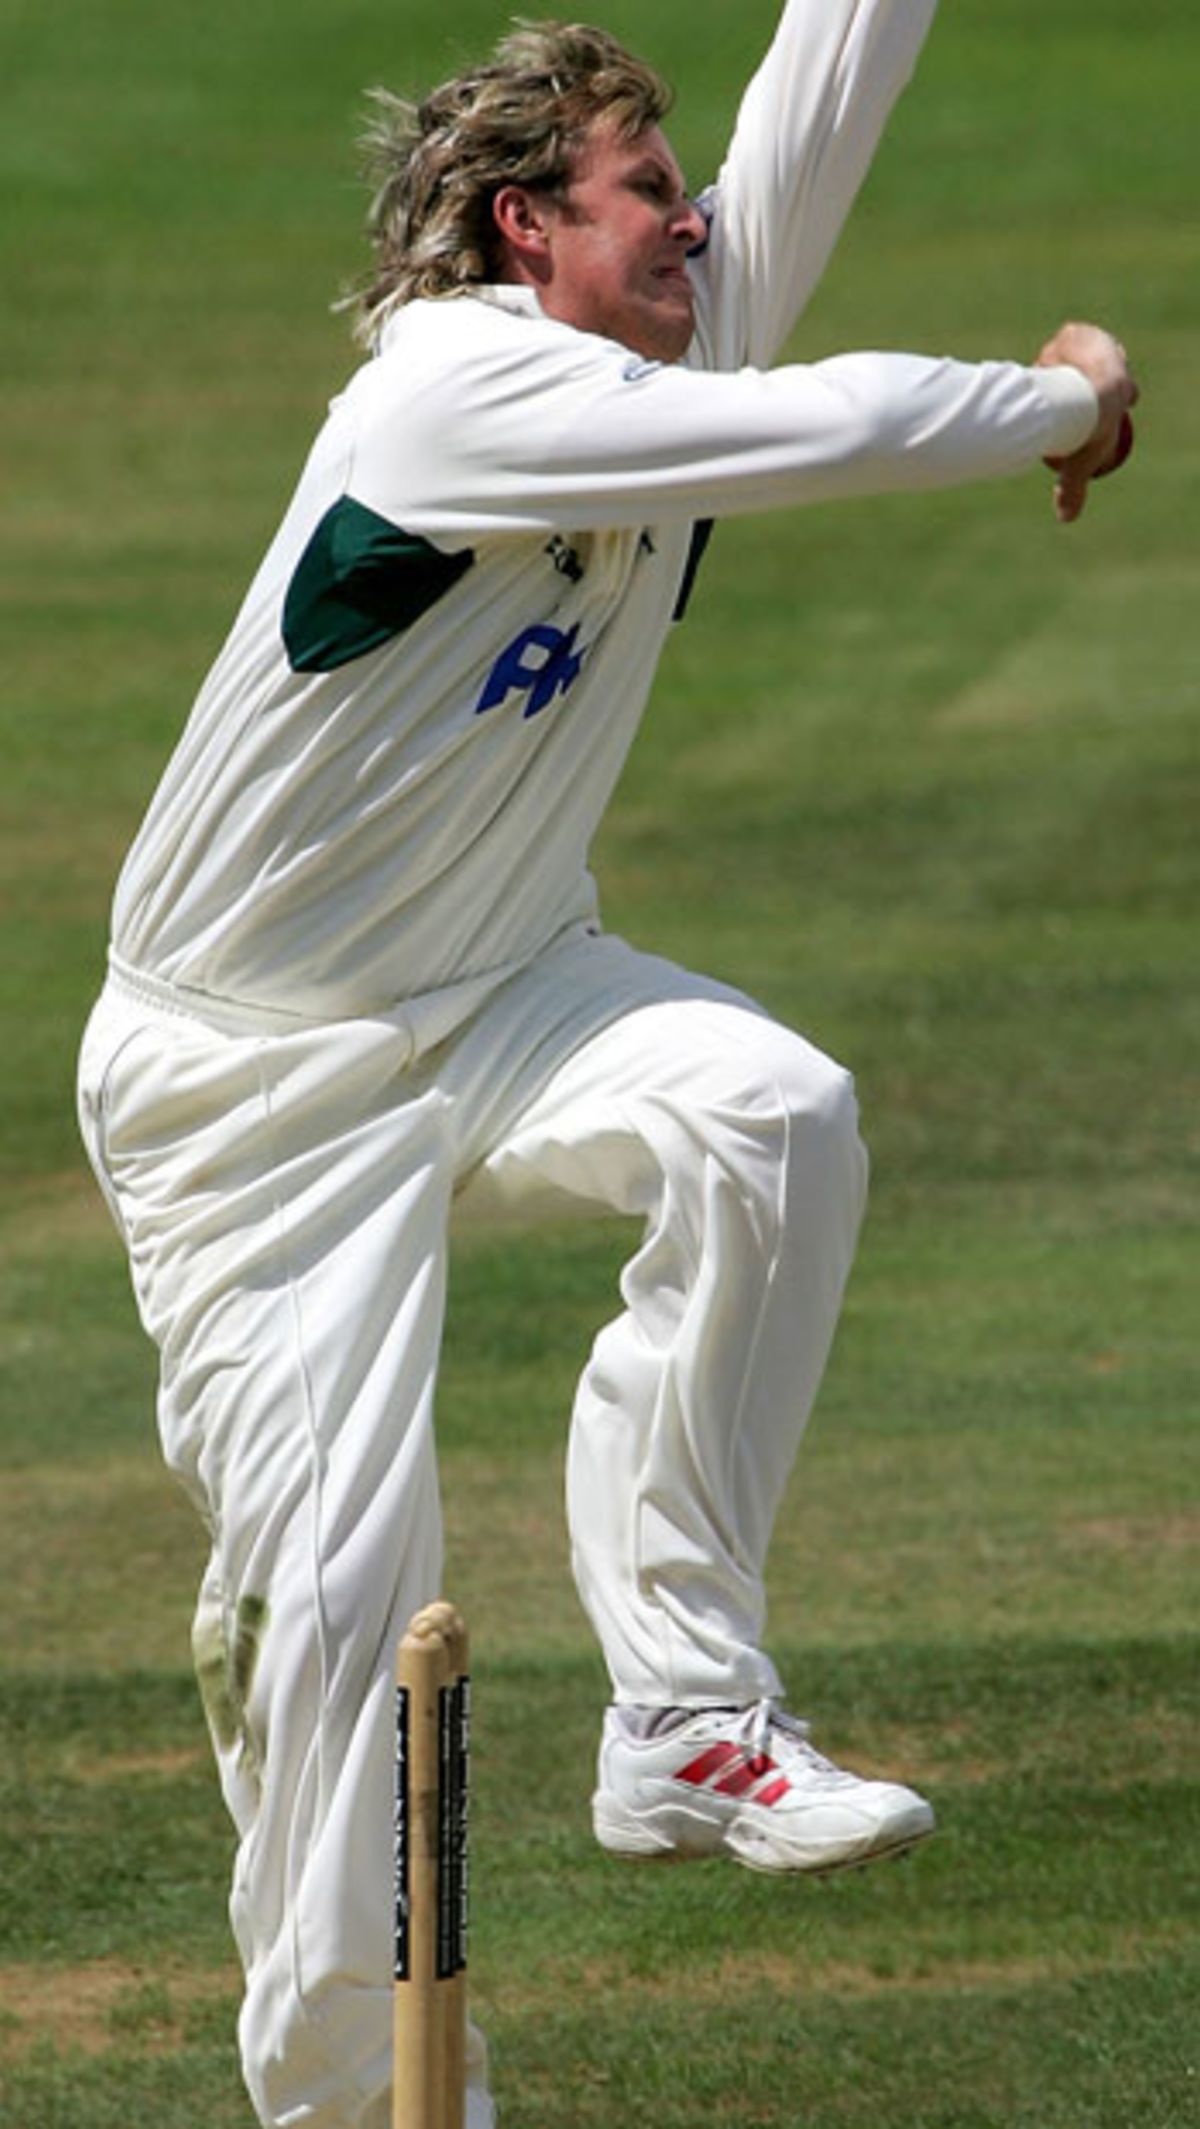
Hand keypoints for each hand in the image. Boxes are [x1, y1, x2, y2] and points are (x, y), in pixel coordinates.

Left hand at [1036, 321, 1138, 523]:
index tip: (1087, 409)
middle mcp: (1111, 361)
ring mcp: (1096, 344)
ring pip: (1074, 355)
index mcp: (1120, 389)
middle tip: (1064, 393)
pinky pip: (1063, 341)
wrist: (1085, 402)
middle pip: (1092, 369)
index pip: (1112, 388)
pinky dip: (1053, 352)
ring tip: (1049, 381)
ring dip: (1064, 365)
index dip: (1100, 397)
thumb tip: (1066, 519)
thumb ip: (1072, 489)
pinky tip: (1043, 362)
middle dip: (1083, 378)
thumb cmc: (1090, 430)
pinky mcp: (1075, 332)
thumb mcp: (1081, 463)